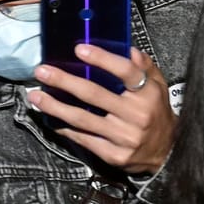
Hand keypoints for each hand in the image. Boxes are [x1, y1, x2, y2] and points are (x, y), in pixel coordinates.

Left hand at [29, 47, 173, 173]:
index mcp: (148, 95)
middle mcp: (137, 115)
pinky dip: (64, 128)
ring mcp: (124, 137)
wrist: (168, 152)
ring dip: (54, 106)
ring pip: (82, 119)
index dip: (102, 59)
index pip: (126, 72)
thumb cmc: (156, 112)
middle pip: (94, 95)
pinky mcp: (114, 155)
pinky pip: (83, 139)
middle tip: (42, 71)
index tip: (79, 49)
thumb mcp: (157, 87)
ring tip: (35, 96)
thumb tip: (127, 48)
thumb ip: (144, 67)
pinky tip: (49, 118)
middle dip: (64, 81)